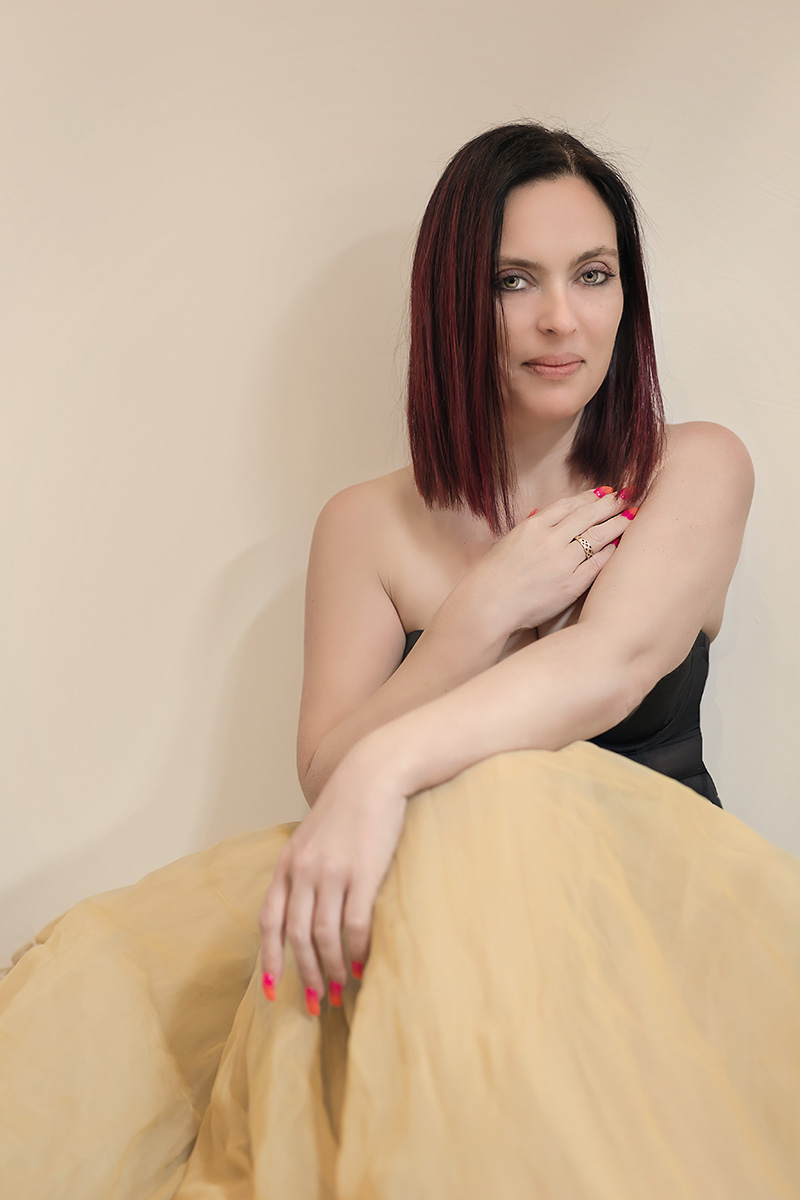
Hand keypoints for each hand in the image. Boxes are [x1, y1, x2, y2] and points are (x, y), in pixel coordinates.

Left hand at [259, 737, 407, 1012]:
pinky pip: (354, 923)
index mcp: (287, 863)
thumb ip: (304, 870)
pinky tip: (362, 964)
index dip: (269, 959)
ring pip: (323, 935)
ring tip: (340, 988)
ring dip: (331, 967)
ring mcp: (332, 872)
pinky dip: (356, 949)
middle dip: (304, 973)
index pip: (269, 920)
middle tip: (316, 1001)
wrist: (374, 774)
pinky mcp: (362, 872)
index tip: (273, 991)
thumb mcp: (312, 836)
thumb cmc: (348, 807)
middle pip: (296, 935)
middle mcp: (303, 870)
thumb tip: (304, 911)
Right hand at [463, 486, 635, 636]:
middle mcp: (550, 540)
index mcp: (533, 527)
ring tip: (633, 515)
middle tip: (629, 495)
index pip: (569, 505)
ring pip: (597, 535)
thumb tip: (541, 513)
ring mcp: (562, 562)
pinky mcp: (571, 584)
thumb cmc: (493, 576)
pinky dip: (610, 551)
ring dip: (617, 523)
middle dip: (611, 503)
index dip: (590, 496)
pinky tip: (620, 544)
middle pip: (588, 515)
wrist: (487, 604)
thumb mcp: (507, 542)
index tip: (606, 491)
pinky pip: (597, 563)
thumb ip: (528, 527)